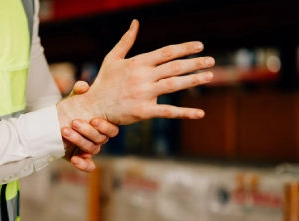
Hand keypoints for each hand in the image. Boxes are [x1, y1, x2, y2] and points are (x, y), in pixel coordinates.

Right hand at [57, 19, 213, 126]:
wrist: (93, 107)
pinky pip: (167, 111)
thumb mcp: (112, 58)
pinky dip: (185, 113)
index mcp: (137, 63)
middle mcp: (142, 77)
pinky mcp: (143, 111)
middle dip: (195, 63)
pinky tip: (200, 113)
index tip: (200, 46)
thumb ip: (126, 40)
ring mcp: (143, 94)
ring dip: (193, 80)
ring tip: (209, 76)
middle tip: (211, 60)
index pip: (166, 52)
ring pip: (174, 85)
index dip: (185, 48)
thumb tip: (135, 22)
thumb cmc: (104, 82)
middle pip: (174, 67)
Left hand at [62, 81, 118, 171]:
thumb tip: (83, 86)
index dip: (105, 126)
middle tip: (74, 123)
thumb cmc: (67, 111)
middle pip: (101, 139)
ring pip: (92, 149)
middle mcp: (98, 138)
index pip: (112, 129)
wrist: (51, 126)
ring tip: (65, 132)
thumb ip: (77, 92)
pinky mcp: (81, 158)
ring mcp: (90, 149)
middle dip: (88, 131)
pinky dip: (83, 164)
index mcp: (101, 125)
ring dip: (79, 141)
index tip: (93, 120)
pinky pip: (88, 166)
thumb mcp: (72, 101)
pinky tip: (74, 159)